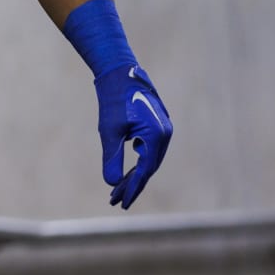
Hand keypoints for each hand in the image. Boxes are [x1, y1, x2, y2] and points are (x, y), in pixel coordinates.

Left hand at [93, 64, 171, 208]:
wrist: (119, 72)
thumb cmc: (113, 99)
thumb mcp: (109, 131)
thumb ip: (112, 157)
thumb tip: (112, 182)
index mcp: (157, 135)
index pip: (145, 170)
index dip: (133, 188)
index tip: (120, 202)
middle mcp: (165, 134)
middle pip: (149, 167)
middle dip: (132, 185)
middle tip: (115, 200)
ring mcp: (163, 129)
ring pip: (150, 160)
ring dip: (135, 175)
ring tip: (117, 190)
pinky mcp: (157, 126)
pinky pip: (149, 150)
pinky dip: (138, 162)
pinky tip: (128, 171)